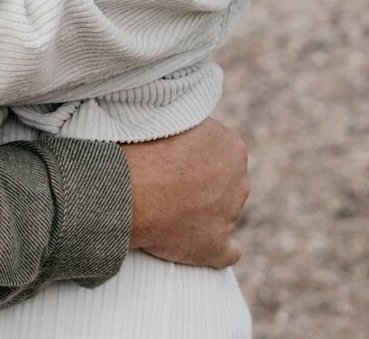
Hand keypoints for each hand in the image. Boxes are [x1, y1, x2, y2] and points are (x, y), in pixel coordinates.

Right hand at [123, 118, 248, 268]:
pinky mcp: (217, 248)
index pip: (221, 146)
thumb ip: (194, 127)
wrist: (128, 189)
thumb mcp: (176, 117)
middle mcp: (239, 182)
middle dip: (206, 180)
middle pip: (226, 180)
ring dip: (205, 211)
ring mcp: (231, 217)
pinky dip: (216, 248)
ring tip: (169, 207)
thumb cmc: (145, 148)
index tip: (176, 153)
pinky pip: (228, 252)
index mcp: (233, 147)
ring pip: (224, 212)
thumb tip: (192, 131)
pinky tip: (197, 243)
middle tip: (171, 178)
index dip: (198, 150)